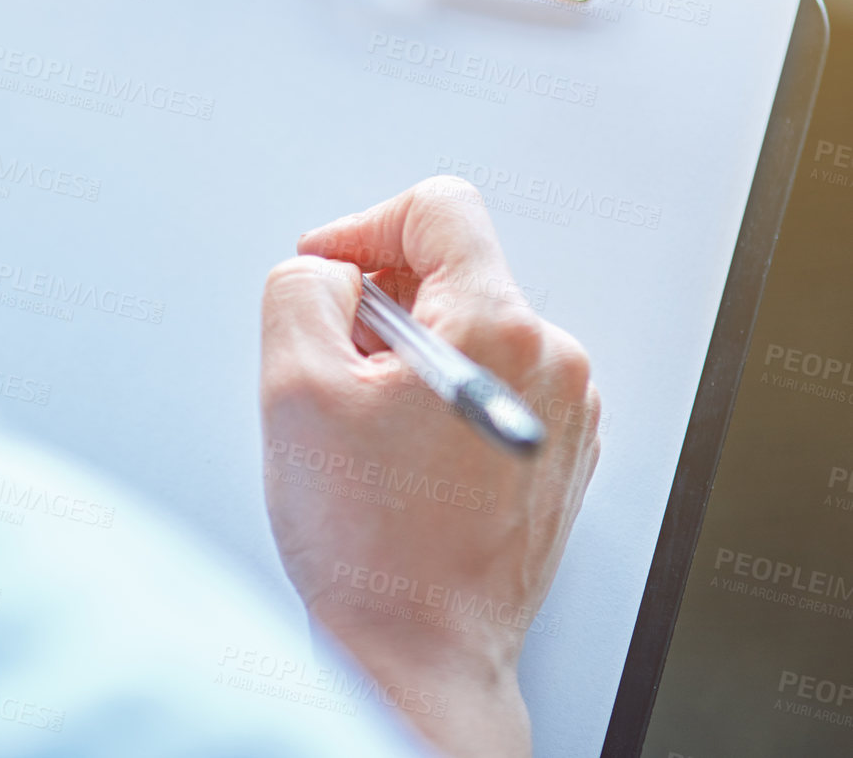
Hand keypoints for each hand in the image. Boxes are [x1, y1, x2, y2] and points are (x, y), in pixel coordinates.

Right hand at [260, 177, 599, 757]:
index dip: (364, 228)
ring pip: (469, 327)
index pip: (439, 208)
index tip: (329, 273)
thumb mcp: (293, 388)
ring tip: (368, 430)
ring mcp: (567, 408)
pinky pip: (491, 380)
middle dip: (380, 304)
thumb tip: (327, 270)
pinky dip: (439, 396)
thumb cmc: (369, 546)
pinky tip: (402, 456)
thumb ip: (301, 288)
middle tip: (334, 370)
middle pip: (452, 270)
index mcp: (497, 329)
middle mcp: (550, 360)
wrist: (422, 652)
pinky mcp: (561, 448)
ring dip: (407, 354)